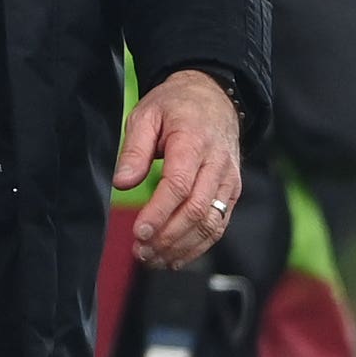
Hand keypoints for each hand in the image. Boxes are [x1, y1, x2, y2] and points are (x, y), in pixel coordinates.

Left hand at [115, 69, 243, 267]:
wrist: (214, 97)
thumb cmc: (175, 106)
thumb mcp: (146, 115)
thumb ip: (134, 149)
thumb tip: (122, 183)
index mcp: (194, 142)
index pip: (179, 185)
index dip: (159, 212)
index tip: (138, 231)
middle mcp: (217, 164)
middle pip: (196, 209)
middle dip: (167, 236)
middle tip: (140, 251)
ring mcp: (229, 180)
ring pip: (211, 223)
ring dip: (181, 246)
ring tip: (152, 259)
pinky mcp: (233, 192)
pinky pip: (219, 224)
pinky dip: (198, 245)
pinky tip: (174, 257)